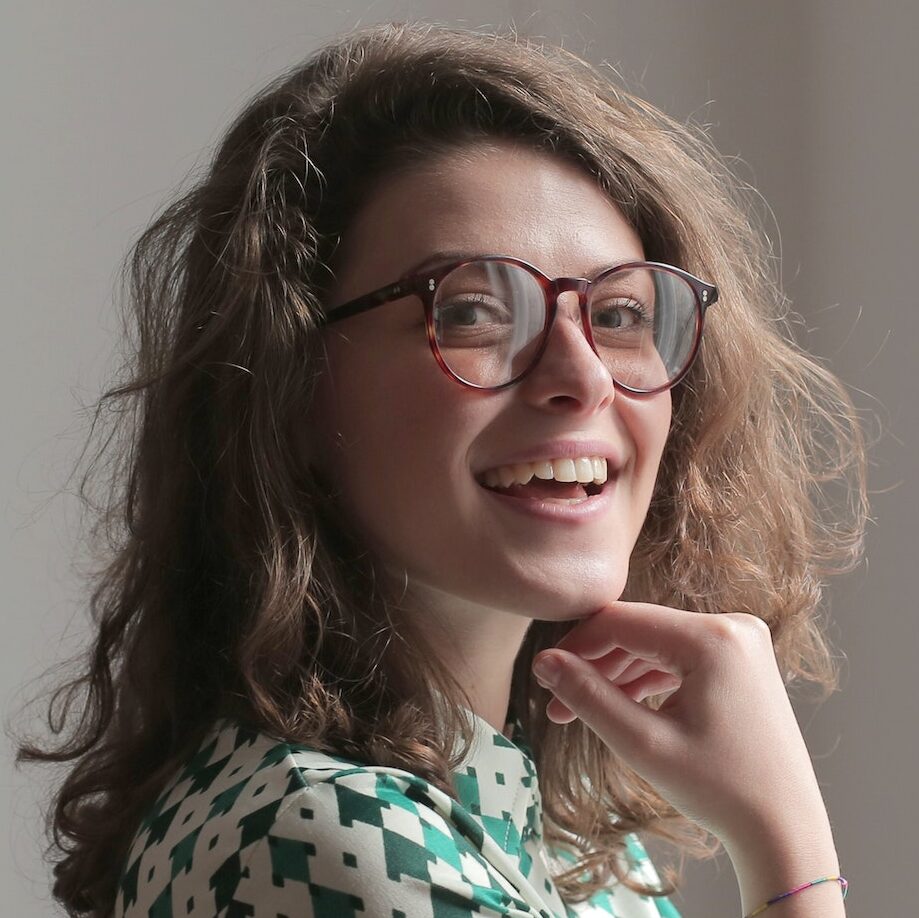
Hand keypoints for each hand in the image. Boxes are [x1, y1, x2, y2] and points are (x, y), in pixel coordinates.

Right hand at [531, 602, 832, 854]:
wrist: (785, 829)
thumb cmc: (721, 791)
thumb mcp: (644, 744)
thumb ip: (588, 696)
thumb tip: (543, 663)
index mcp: (712, 637)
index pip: (621, 621)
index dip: (575, 644)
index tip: (542, 674)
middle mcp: (731, 625)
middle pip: (638, 630)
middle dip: (594, 665)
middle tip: (556, 703)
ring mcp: (740, 641)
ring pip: (655, 644)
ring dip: (616, 673)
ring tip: (578, 710)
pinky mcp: (740, 659)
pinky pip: (678, 656)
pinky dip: (646, 678)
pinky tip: (618, 704)